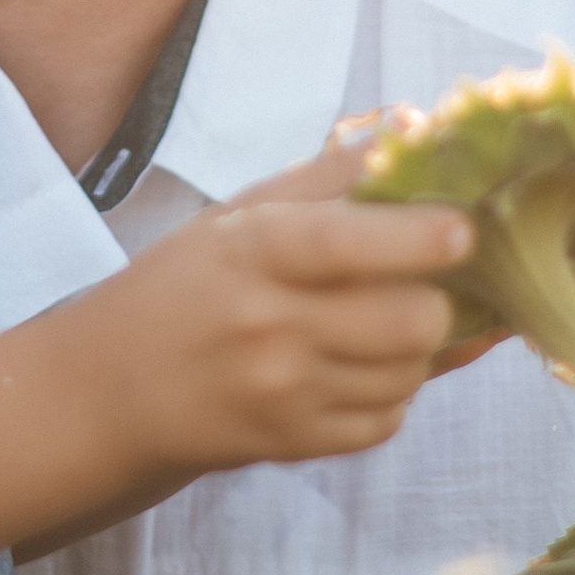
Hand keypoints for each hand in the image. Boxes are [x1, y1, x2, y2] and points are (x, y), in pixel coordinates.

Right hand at [95, 141, 471, 478]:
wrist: (110, 392)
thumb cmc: (181, 287)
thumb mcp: (233, 215)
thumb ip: (325, 176)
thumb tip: (412, 128)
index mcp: (251, 252)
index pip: (344, 245)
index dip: (415, 238)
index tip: (463, 230)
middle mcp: (267, 326)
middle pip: (405, 322)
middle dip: (436, 300)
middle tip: (426, 283)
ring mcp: (282, 394)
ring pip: (407, 375)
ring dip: (417, 349)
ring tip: (387, 325)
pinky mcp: (292, 446)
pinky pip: (385, 422)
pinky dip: (392, 395)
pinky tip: (361, 368)